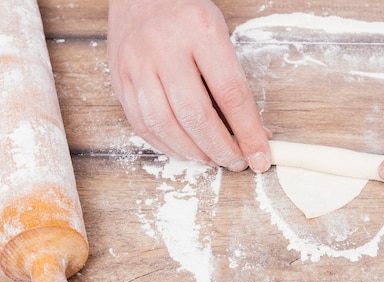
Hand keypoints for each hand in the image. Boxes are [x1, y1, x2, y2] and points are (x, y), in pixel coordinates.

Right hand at [107, 0, 270, 171]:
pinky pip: (141, 124)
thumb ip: (233, 82)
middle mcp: (164, 46)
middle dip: (221, 149)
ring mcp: (136, 63)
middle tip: (237, 161)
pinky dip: (166, 146)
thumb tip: (252, 132)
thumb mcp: (219, 35)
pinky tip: (185, 150)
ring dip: (193, 153)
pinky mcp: (119, 79)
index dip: (249, 133)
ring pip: (164, 125)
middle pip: (195, 115)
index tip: (261, 154)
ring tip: (212, 159)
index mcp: (200, 30)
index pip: (231, 94)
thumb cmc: (186, 15)